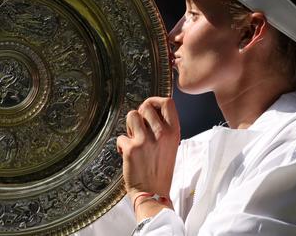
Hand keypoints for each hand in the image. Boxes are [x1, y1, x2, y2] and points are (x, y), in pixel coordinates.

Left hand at [116, 97, 180, 219]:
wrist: (153, 193)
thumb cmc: (160, 170)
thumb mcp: (170, 145)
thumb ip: (162, 128)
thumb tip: (147, 111)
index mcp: (174, 132)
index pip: (168, 102)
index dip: (155, 101)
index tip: (149, 110)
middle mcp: (162, 134)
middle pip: (145, 106)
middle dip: (139, 115)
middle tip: (139, 130)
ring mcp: (146, 141)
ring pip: (131, 115)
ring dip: (129, 127)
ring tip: (133, 140)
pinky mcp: (131, 149)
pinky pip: (120, 136)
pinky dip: (121, 145)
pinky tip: (126, 154)